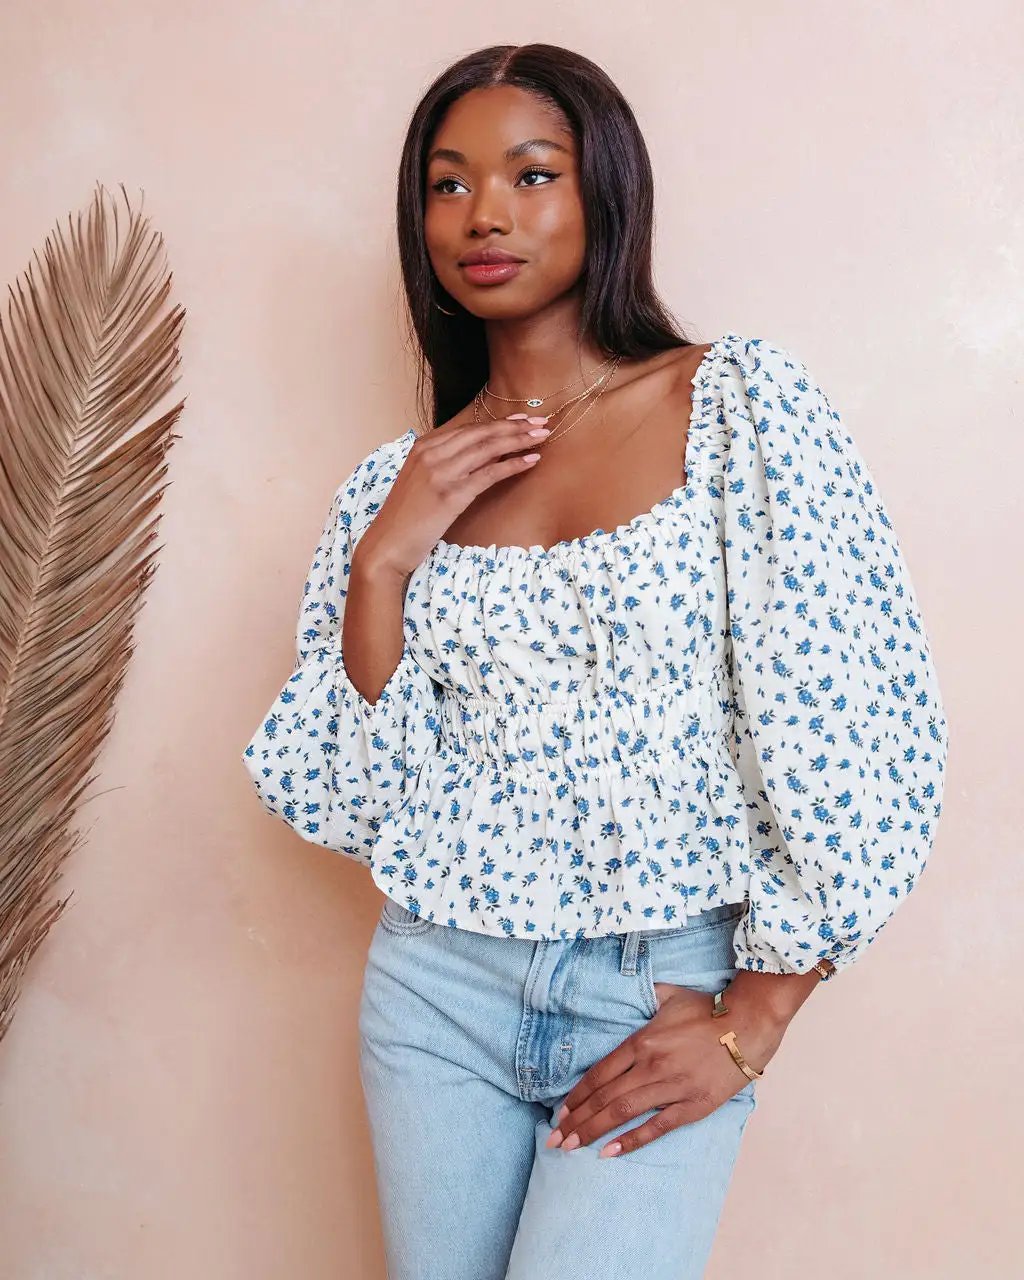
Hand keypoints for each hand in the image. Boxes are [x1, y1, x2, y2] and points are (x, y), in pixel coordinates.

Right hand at [355, 413, 551, 576]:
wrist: (387, 544)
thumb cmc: (406, 518)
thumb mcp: (421, 482)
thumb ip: (443, 465)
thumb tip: (478, 457)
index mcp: (423, 447)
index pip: (469, 429)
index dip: (499, 422)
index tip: (522, 418)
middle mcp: (431, 454)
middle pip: (481, 433)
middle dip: (514, 426)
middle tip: (541, 421)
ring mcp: (440, 472)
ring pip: (488, 448)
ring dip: (519, 440)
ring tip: (542, 435)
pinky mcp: (451, 494)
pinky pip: (489, 474)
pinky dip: (513, 465)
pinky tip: (531, 460)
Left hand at [545, 978, 795, 1158]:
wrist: (748, 1025)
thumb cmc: (708, 1009)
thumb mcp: (670, 996)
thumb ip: (646, 997)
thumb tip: (629, 987)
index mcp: (641, 1041)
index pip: (599, 1073)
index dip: (577, 1096)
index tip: (561, 1112)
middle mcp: (651, 1066)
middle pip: (605, 1097)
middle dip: (577, 1121)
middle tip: (555, 1139)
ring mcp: (671, 1087)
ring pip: (624, 1113)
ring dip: (595, 1132)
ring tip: (571, 1147)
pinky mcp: (693, 1105)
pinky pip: (657, 1127)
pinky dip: (632, 1141)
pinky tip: (611, 1152)